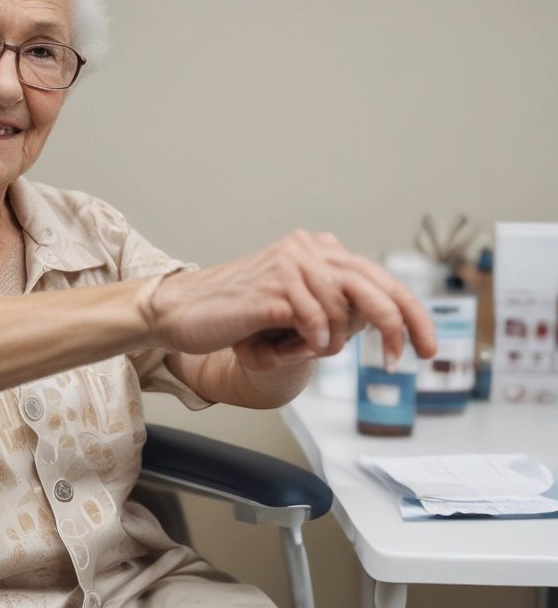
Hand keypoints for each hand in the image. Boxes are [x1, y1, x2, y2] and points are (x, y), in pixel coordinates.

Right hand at [147, 231, 436, 368]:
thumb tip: (372, 322)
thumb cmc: (235, 314)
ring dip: (329, 342)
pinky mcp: (274, 288)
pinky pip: (314, 321)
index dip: (411, 313)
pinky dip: (311, 341)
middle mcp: (309, 249)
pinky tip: (296, 346)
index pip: (380, 279)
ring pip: (343, 311)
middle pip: (377, 287)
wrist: (181, 312)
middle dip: (400, 326)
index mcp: (317, 249)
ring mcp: (292, 265)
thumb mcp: (291, 306)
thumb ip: (329, 304)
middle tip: (408, 358)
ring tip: (300, 349)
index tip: (425, 346)